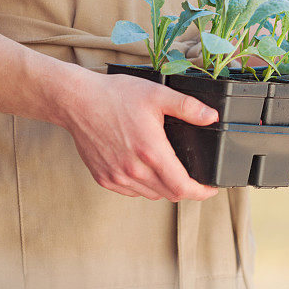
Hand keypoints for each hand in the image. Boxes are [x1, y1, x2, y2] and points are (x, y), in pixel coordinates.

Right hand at [58, 68, 219, 201]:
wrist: (77, 101)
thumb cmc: (116, 96)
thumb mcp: (157, 94)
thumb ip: (187, 107)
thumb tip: (212, 117)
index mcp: (151, 152)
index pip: (182, 187)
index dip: (201, 192)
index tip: (210, 189)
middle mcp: (133, 170)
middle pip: (169, 194)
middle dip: (186, 189)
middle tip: (193, 177)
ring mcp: (116, 177)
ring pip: (151, 195)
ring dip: (164, 188)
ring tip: (169, 171)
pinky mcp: (104, 178)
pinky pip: (131, 192)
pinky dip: (143, 186)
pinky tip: (144, 169)